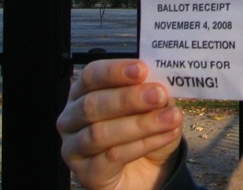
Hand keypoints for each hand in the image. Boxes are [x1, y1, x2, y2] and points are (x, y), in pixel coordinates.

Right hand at [57, 59, 183, 189]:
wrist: (147, 170)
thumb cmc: (144, 130)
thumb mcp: (153, 106)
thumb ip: (153, 91)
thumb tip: (162, 83)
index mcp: (84, 92)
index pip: (91, 75)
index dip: (115, 71)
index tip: (142, 69)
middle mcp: (72, 118)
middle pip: (92, 104)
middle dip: (129, 98)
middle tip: (159, 94)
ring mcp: (74, 147)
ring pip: (100, 133)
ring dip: (140, 123)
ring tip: (171, 118)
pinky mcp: (85, 173)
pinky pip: (111, 157)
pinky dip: (143, 144)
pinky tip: (165, 136)